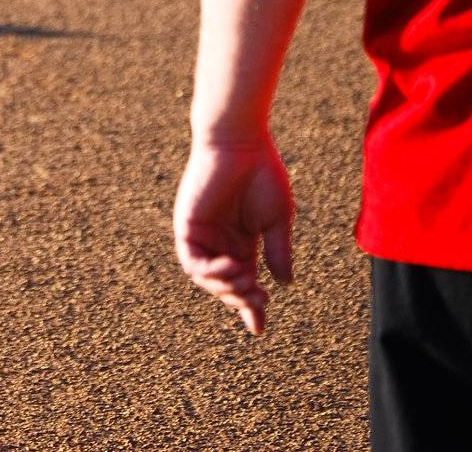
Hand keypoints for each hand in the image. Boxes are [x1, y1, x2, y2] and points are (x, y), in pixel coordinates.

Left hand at [173, 136, 293, 334]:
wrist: (242, 143)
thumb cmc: (263, 175)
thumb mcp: (277, 220)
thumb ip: (277, 252)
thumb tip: (283, 284)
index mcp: (242, 242)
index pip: (244, 282)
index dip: (249, 307)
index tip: (258, 328)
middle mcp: (220, 242)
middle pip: (224, 285)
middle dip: (240, 298)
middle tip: (258, 299)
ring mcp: (202, 234)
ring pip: (206, 278)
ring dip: (225, 287)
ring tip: (247, 283)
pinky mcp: (187, 225)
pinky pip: (192, 260)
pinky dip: (211, 271)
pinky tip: (232, 268)